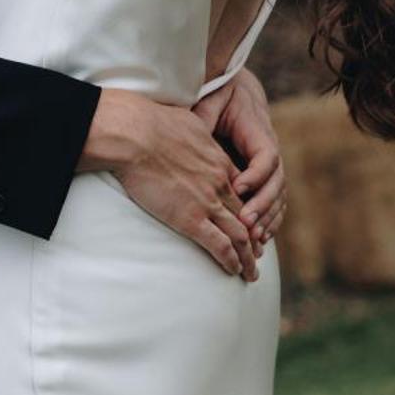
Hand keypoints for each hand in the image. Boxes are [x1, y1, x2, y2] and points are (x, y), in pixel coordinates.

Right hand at [79, 89, 258, 280]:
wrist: (136, 135)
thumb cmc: (152, 123)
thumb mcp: (187, 122)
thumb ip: (195, 132)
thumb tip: (189, 129)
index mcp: (219, 162)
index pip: (243, 192)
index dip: (250, 210)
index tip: (252, 223)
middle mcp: (220, 185)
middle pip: (246, 217)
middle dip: (254, 239)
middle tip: (258, 255)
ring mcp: (207, 203)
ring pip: (239, 236)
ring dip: (248, 258)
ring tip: (251, 273)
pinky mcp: (190, 219)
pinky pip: (218, 245)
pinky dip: (230, 260)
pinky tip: (234, 271)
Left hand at [192, 68, 286, 245]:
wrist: (235, 92)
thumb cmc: (219, 96)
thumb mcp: (210, 101)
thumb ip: (203, 117)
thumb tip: (191, 129)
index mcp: (258, 130)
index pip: (266, 156)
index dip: (255, 175)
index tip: (237, 189)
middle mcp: (269, 149)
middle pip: (276, 181)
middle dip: (263, 204)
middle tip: (246, 223)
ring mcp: (270, 165)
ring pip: (279, 195)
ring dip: (269, 217)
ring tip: (255, 238)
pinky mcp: (264, 177)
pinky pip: (275, 201)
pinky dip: (271, 219)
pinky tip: (261, 238)